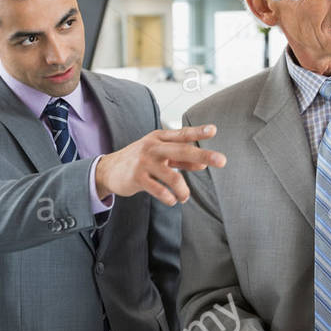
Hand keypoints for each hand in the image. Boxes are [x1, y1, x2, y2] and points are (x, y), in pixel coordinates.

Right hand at [94, 125, 225, 204]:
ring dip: (183, 190)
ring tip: (184, 197)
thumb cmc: (139, 160)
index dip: (198, 131)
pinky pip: (159, 190)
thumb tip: (203, 164)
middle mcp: (152, 147)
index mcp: (159, 138)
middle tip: (222, 160)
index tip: (214, 130)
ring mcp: (144, 162)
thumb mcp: (159, 154)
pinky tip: (172, 200)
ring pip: (172, 176)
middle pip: (182, 150)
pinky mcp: (137, 178)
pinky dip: (169, 198)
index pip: (182, 134)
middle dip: (203, 155)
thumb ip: (180, 159)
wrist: (109, 169)